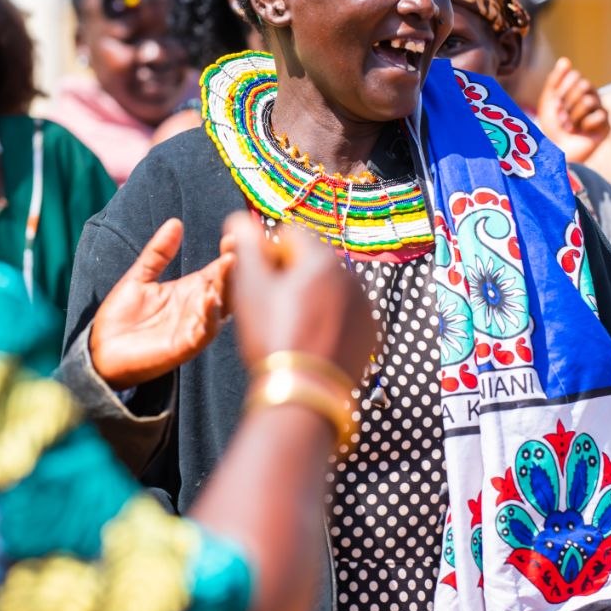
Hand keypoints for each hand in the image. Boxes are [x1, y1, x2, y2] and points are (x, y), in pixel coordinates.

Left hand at [90, 218, 235, 389]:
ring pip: (221, 307)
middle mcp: (198, 308)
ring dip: (228, 287)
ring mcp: (194, 327)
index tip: (233, 235)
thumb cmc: (121, 318)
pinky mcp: (185, 346)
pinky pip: (204, 331)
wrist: (99, 352)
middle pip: (227, 287)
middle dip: (234, 268)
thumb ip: (158, 252)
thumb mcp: (139, 277)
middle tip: (237, 248)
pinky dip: (210, 316)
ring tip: (230, 265)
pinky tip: (209, 298)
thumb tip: (175, 222)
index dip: (228, 254)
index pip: (218, 270)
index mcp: (191, 290)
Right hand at [227, 213, 376, 382]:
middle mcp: (351, 275)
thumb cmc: (274, 337)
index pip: (291, 234)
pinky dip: (330, 319)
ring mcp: (365, 305)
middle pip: (313, 261)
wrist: (305, 393)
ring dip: (312, 296)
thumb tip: (239, 217)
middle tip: (272, 306)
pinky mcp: (371, 332)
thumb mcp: (250, 288)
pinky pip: (346, 313)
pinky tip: (312, 339)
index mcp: (322, 259)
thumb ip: (245, 246)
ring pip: (331, 287)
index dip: (269, 253)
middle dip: (292, 275)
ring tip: (291, 326)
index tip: (259, 281)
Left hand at [536, 57, 610, 162]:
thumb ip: (554, 80)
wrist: (556, 152)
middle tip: (563, 118)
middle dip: (568, 104)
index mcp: (577, 90)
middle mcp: (591, 97)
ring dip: (574, 116)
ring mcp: (600, 110)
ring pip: (590, 100)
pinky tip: (582, 133)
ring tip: (570, 127)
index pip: (575, 76)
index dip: (562, 91)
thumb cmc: (550, 127)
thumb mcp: (548, 101)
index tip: (556, 105)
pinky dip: (585, 126)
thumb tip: (565, 60)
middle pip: (584, 86)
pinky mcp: (607, 125)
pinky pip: (599, 115)